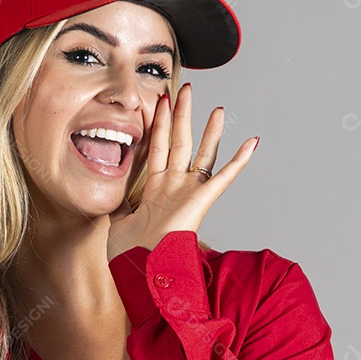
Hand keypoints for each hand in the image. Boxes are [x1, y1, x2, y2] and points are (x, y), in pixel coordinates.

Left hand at [106, 82, 258, 261]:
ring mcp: (188, 192)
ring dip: (209, 130)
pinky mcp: (201, 200)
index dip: (156, 123)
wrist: (141, 270)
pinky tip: (252, 142)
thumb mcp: (116, 221)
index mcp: (155, 189)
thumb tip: (108, 191)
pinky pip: (224, 176)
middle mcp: (174, 186)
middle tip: (184, 89)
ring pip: (201, 153)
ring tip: (218, 108)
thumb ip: (117, 203)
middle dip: (181, 114)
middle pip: (178, 141)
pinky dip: (239, 159)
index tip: (157, 100)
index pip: (156, 147)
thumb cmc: (130, 254)